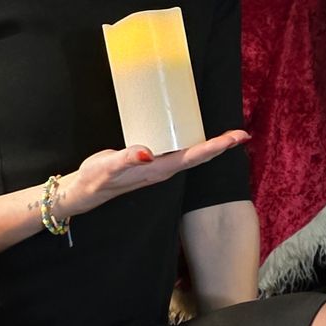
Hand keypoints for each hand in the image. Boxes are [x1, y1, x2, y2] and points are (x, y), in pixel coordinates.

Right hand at [55, 131, 249, 218]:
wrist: (85, 191)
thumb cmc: (95, 179)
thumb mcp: (108, 166)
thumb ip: (125, 159)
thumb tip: (146, 152)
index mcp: (158, 170)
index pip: (193, 157)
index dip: (216, 146)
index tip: (236, 138)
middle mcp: (163, 169)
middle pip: (199, 157)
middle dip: (220, 146)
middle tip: (241, 133)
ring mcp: (158, 166)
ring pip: (190, 155)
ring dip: (210, 146)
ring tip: (228, 135)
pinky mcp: (151, 161)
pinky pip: (178, 151)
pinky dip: (192, 143)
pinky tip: (193, 134)